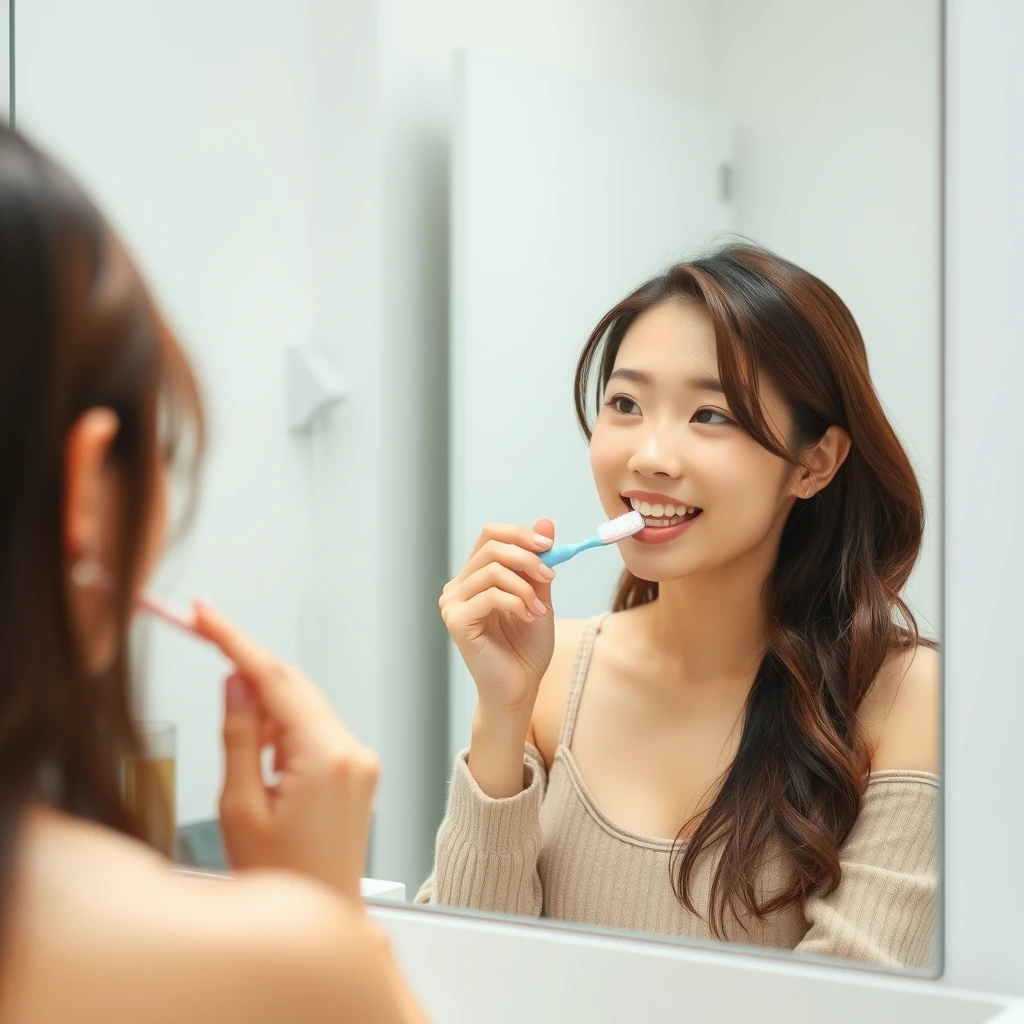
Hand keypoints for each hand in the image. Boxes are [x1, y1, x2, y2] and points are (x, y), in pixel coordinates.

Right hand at [194, 602, 378, 904]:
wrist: (325, 915)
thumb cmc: (282, 879)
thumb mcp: (241, 808)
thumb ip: (239, 736)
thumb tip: (236, 683)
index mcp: (326, 758)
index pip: (277, 679)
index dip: (236, 640)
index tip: (206, 615)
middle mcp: (353, 750)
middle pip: (294, 686)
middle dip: (248, 666)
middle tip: (204, 638)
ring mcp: (361, 758)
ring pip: (304, 705)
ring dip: (266, 704)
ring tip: (242, 752)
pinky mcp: (358, 768)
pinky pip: (316, 727)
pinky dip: (285, 727)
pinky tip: (265, 757)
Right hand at [439, 519, 555, 725]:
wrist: (520, 688)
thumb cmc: (526, 648)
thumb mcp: (540, 596)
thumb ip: (539, 563)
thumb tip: (545, 523)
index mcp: (476, 576)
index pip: (490, 536)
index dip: (519, 534)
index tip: (549, 545)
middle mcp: (459, 586)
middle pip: (491, 547)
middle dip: (527, 558)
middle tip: (550, 577)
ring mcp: (453, 603)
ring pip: (493, 570)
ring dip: (525, 587)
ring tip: (538, 610)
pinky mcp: (456, 621)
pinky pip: (490, 595)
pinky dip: (517, 602)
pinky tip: (528, 617)